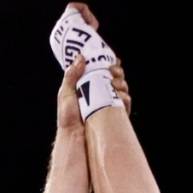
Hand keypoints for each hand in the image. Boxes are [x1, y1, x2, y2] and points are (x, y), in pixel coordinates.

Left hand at [53, 2, 128, 130]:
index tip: (111, 60)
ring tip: (114, 84)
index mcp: (92, 86)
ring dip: (122, 83)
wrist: (74, 136)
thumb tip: (81, 57)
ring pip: (123, 89)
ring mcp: (110, 104)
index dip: (110, 64)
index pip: (104, 71)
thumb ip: (71, 75)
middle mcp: (102, 94)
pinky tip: (120, 96)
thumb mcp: (66, 93)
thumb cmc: (67, 116)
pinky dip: (125, 98)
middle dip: (117, 72)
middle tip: (112, 71)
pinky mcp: (116, 115)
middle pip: (116, 78)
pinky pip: (126, 104)